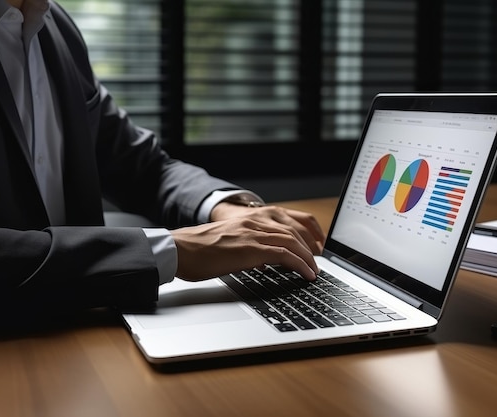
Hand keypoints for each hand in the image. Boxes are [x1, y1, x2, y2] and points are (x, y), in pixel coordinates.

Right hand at [170, 205, 324, 281]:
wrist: (179, 249)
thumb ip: (247, 247)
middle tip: (318, 263)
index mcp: (248, 220)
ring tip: (314, 271)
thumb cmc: (197, 251)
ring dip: (308, 258)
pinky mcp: (250, 249)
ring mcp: (253, 234)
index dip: (305, 235)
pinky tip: (306, 274)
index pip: (286, 223)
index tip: (313, 248)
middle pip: (293, 232)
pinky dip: (300, 265)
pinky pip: (284, 255)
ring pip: (292, 242)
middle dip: (310, 248)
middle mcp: (254, 223)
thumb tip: (263, 261)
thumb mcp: (228, 244)